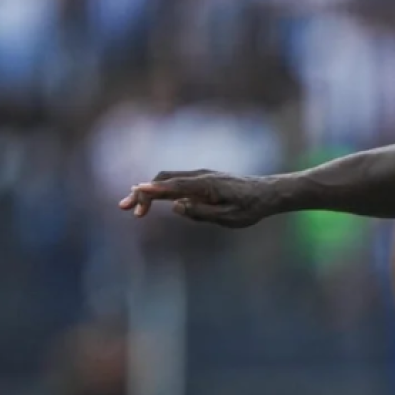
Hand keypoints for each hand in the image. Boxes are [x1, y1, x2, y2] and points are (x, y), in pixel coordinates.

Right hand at [119, 170, 271, 227]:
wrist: (268, 193)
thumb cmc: (251, 208)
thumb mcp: (229, 217)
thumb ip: (201, 213)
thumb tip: (176, 206)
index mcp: (207, 185)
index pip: (174, 186)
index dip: (153, 191)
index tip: (135, 193)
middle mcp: (201, 176)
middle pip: (164, 180)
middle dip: (143, 193)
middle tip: (126, 209)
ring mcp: (201, 176)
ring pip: (168, 180)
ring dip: (149, 191)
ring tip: (133, 208)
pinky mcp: (202, 181)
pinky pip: (177, 183)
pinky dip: (161, 190)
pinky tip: (152, 200)